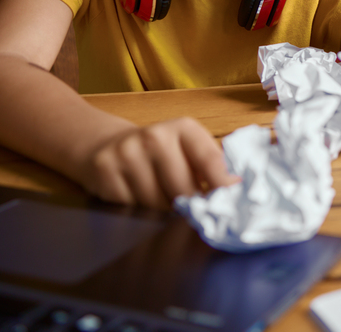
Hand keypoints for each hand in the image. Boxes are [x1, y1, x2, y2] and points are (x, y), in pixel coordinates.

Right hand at [79, 117, 236, 209]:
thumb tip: (236, 191)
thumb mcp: (188, 149)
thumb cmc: (162, 153)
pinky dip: (138, 211)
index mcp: (184, 128)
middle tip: (192, 210)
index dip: (222, 187)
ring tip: (163, 200)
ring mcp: (126, 152)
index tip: (230, 205)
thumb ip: (212, 167)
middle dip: (190, 206)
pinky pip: (130, 207)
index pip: (210, 161)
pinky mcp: (104, 170)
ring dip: (164, 211)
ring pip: (156, 203)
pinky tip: (138, 198)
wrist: (109, 144)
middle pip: (182, 189)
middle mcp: (154, 136)